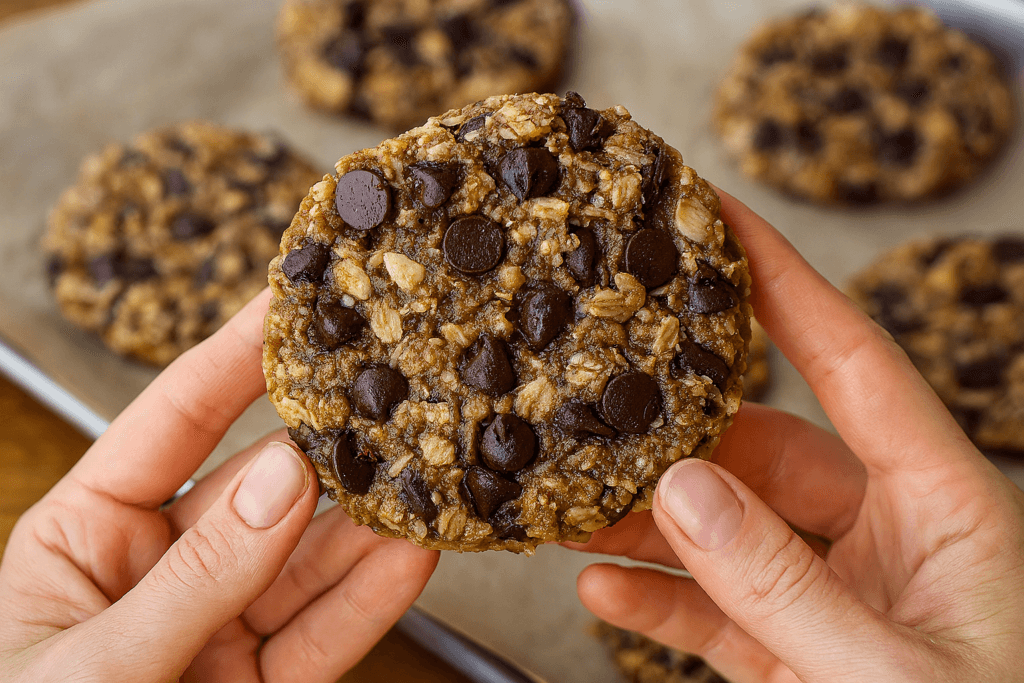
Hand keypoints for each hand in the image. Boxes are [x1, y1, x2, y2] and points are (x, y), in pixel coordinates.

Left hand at [0, 290, 438, 682]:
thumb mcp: (88, 666)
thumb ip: (193, 579)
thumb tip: (283, 481)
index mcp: (85, 538)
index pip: (174, 420)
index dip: (234, 354)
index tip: (292, 296)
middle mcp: (160, 570)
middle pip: (261, 486)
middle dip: (329, 439)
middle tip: (394, 387)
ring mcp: (217, 627)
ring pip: (309, 557)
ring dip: (371, 517)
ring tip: (430, 467)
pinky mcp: (259, 681)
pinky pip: (326, 630)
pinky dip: (376, 594)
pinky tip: (419, 551)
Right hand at [568, 191, 1023, 681]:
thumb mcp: (891, 673)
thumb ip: (784, 586)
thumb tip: (682, 490)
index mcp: (943, 501)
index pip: (848, 355)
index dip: (780, 278)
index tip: (714, 213)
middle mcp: (884, 532)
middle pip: (760, 444)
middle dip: (675, 425)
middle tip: (599, 394)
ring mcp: (832, 590)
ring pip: (721, 526)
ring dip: (644, 517)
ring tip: (570, 499)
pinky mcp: (793, 648)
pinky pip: (711, 606)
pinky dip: (653, 598)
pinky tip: (600, 587)